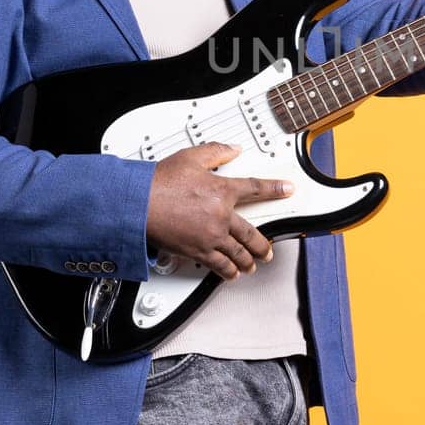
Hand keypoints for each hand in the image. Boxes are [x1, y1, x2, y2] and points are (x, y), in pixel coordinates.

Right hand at [145, 142, 290, 279]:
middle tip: (268, 251)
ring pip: (237, 254)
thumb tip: (232, 149)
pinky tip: (231, 274)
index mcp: (222, 191)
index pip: (256, 188)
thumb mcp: (190, 157)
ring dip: (248, 261)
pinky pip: (218, 265)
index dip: (275, 188)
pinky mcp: (196, 251)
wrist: (137, 204)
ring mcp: (210, 237)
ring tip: (252, 266)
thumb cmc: (158, 182)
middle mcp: (220, 217)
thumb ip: (215, 151)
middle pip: (251, 234)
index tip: (287, 190)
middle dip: (262, 244)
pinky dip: (227, 271)